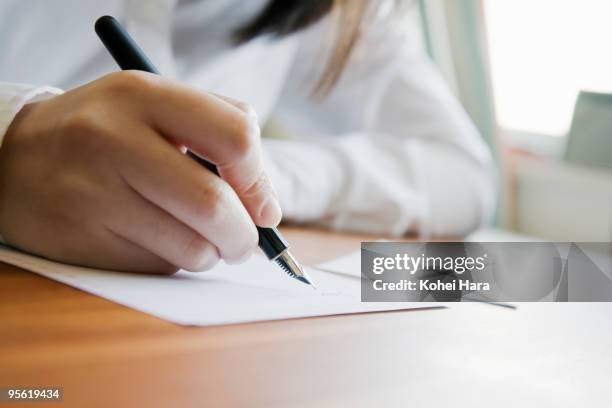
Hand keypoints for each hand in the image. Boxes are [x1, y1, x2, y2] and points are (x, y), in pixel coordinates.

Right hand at [0, 71, 280, 272]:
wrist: (14, 158)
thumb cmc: (108, 132)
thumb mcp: (158, 107)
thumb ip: (222, 135)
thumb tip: (267, 208)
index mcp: (143, 96)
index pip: (234, 138)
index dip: (259, 179)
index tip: (261, 203)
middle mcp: (113, 140)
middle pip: (213, 205)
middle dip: (244, 235)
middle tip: (243, 240)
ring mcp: (92, 193)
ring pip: (190, 247)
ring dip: (210, 253)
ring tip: (199, 238)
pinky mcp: (81, 240)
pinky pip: (158, 267)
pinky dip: (174, 261)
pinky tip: (155, 239)